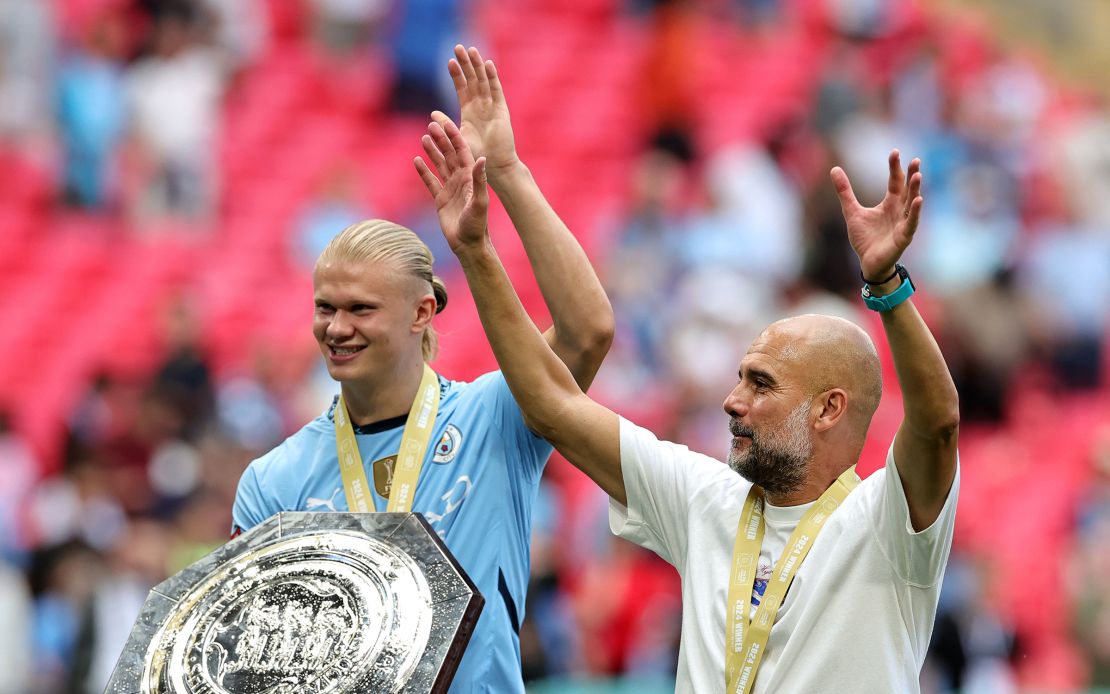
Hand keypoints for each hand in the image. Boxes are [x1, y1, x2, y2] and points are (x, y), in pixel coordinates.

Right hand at [414, 118, 489, 253]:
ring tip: (424, 137)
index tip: (446, 122)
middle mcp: (461, 180)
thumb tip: (482, 158)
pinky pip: (430, 182)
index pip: (462, 151)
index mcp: (471, 177)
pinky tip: (416, 160)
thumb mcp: (480, 201)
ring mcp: (450, 188)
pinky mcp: (440, 199)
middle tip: (431, 124)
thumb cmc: (478, 224)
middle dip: (441, 140)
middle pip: (449, 155)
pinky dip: (423, 172)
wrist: (468, 243)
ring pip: (440, 165)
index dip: (454, 136)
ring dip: (433, 152)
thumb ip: (480, 180)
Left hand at [432, 45, 518, 177]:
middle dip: (466, 64)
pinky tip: (488, 64)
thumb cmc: (476, 155)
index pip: (462, 88)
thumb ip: (446, 125)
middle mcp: (481, 105)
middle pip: (472, 80)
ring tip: (471, 49)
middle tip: (458, 47)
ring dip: (477, 65)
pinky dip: (492, 77)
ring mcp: (492, 106)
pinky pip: (496, 90)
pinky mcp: (502, 110)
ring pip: (483, 81)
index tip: (449, 61)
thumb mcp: (457, 138)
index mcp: (469, 111)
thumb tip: (433, 114)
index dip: (456, 75)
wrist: (494, 164)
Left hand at [830, 151, 922, 281]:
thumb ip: (845, 191)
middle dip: (911, 175)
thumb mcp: (852, 211)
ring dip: (915, 190)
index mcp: (890, 203)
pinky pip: (911, 222)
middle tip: (915, 160)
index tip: (895, 152)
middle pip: (907, 189)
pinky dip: (914, 212)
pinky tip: (918, 200)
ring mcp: (903, 223)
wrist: (867, 263)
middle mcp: (899, 211)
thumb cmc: (865, 238)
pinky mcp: (903, 237)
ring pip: (911, 204)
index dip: (895, 167)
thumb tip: (835, 168)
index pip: (895, 181)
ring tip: (918, 175)